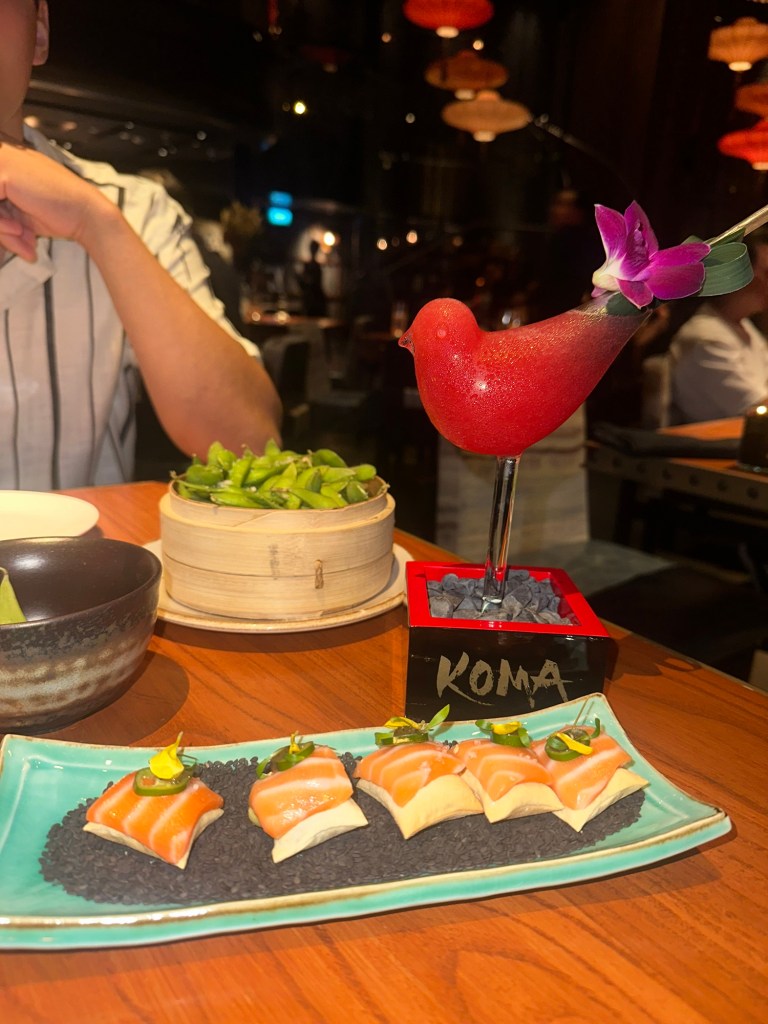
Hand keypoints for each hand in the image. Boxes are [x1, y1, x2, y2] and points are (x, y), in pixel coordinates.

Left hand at [0, 135, 110, 260]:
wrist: (85, 215)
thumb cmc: (58, 214)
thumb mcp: (16, 214)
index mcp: (4, 160)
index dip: (1, 220)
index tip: (12, 233)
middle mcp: (0, 153)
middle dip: (0, 226)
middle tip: (18, 241)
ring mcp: (0, 159)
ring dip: (0, 228)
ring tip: (21, 237)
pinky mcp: (2, 172)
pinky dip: (0, 225)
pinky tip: (19, 228)